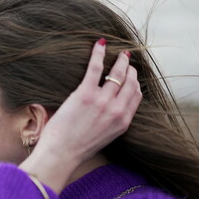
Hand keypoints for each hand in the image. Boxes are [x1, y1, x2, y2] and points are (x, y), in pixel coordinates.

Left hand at [19, 39, 141, 192]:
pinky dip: (98, 53)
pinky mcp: (85, 94)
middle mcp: (117, 110)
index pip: (136, 95)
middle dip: (130, 69)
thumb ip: (112, 122)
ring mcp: (103, 101)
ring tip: (118, 53)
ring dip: (120, 60)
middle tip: (125, 60)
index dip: (135, 82)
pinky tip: (99, 44)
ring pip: (118, 73)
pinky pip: (96, 67)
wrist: (61, 154)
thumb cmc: (77, 148)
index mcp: (123, 122)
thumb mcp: (104, 138)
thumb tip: (110, 109)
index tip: (131, 75)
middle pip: (130, 82)